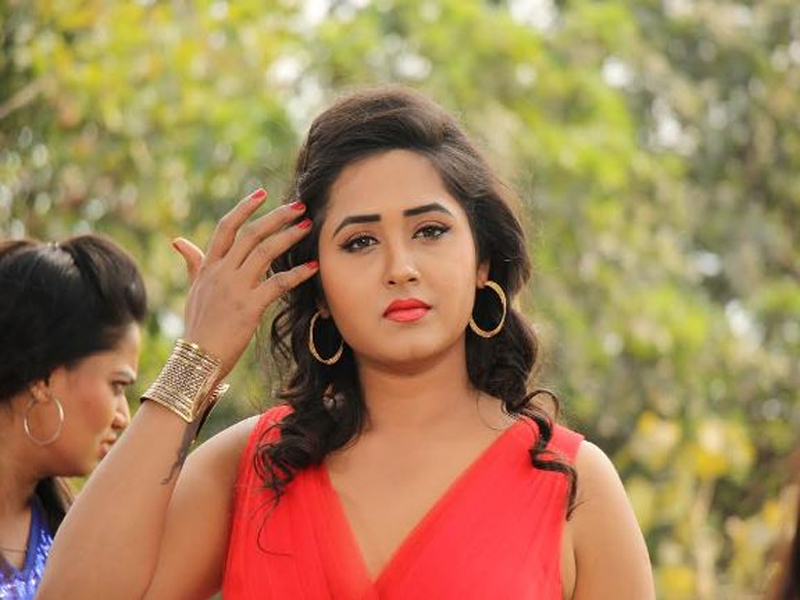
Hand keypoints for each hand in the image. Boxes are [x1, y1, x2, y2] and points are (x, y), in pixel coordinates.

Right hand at [171, 189, 316, 375]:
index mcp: (209, 267)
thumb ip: (193, 263)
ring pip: (265, 252)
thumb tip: (179, 241)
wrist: (197, 359)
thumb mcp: (193, 290)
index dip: (244, 207)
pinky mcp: (249, 307)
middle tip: (299, 206)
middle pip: (251, 234)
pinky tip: (313, 266)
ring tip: (307, 226)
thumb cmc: (198, 326)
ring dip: (288, 236)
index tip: (262, 193)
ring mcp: (235, 289)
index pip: (226, 228)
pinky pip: (277, 283)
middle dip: (276, 217)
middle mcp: (221, 273)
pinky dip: (297, 273)